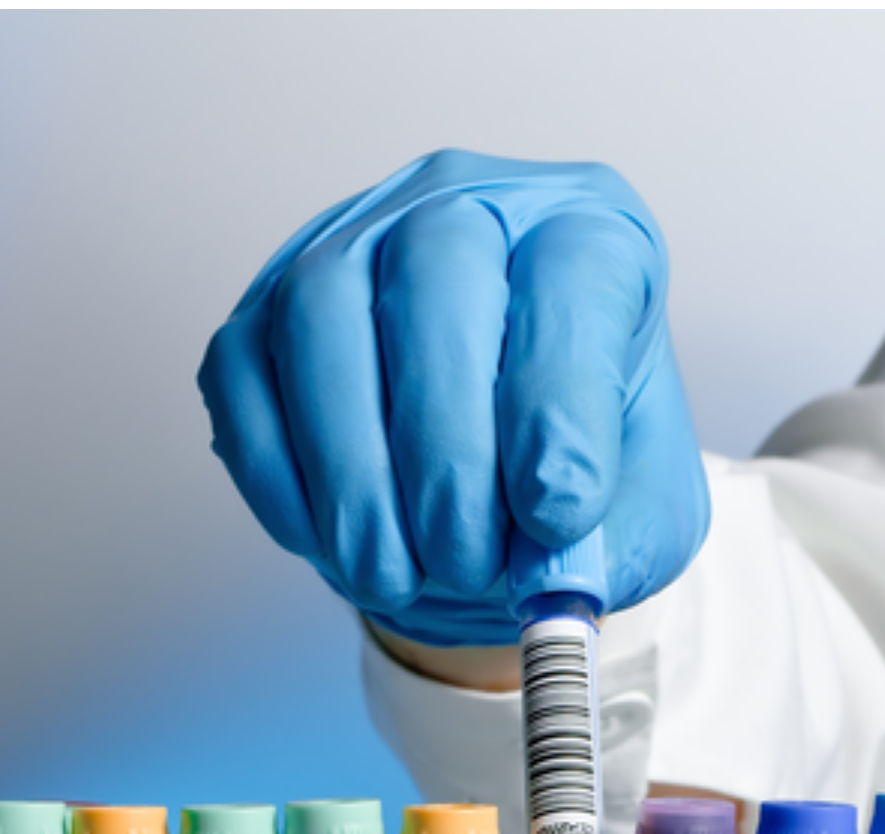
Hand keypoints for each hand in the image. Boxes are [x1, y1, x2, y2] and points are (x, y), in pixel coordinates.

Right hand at [200, 150, 708, 647]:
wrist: (495, 481)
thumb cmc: (574, 465)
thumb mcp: (641, 514)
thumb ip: (619, 544)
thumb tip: (556, 575)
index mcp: (587, 232)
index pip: (572, 275)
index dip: (559, 402)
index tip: (556, 515)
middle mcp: (465, 206)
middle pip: (437, 272)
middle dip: (446, 444)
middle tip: (462, 561)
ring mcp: (348, 244)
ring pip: (322, 312)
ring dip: (352, 465)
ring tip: (390, 574)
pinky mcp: (263, 309)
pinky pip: (243, 371)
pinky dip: (278, 473)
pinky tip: (326, 542)